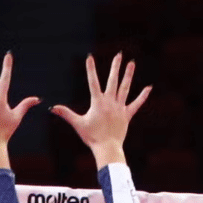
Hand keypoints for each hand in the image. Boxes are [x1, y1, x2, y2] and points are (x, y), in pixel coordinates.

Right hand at [51, 53, 150, 167]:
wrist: (107, 148)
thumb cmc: (91, 137)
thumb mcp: (78, 124)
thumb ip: (66, 114)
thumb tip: (53, 108)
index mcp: (98, 103)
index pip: (93, 82)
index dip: (90, 69)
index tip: (89, 57)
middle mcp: (110, 102)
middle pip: (113, 81)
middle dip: (115, 66)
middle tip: (119, 54)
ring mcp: (120, 107)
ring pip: (125, 88)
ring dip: (128, 75)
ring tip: (132, 63)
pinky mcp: (127, 115)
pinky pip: (136, 104)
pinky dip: (143, 96)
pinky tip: (149, 87)